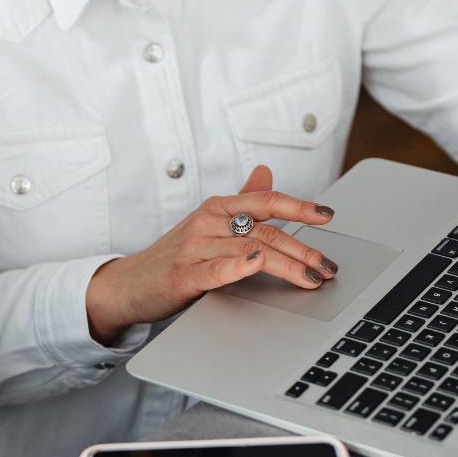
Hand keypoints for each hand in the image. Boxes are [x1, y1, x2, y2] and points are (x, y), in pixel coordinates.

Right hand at [85, 165, 336, 342]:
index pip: (265, 201)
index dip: (299, 206)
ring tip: (311, 277)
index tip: (327, 216)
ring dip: (287, 264)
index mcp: (217, 208)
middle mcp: (207, 222)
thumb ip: (240, 200)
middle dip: (303, 249)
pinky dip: (239, 266)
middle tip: (327, 266)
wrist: (129, 284)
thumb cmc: (174, 255)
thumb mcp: (208, 223)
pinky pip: (216, 269)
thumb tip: (266, 172)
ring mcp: (195, 248)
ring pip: (250, 250)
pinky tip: (258, 264)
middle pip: (265, 231)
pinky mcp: (184, 275)